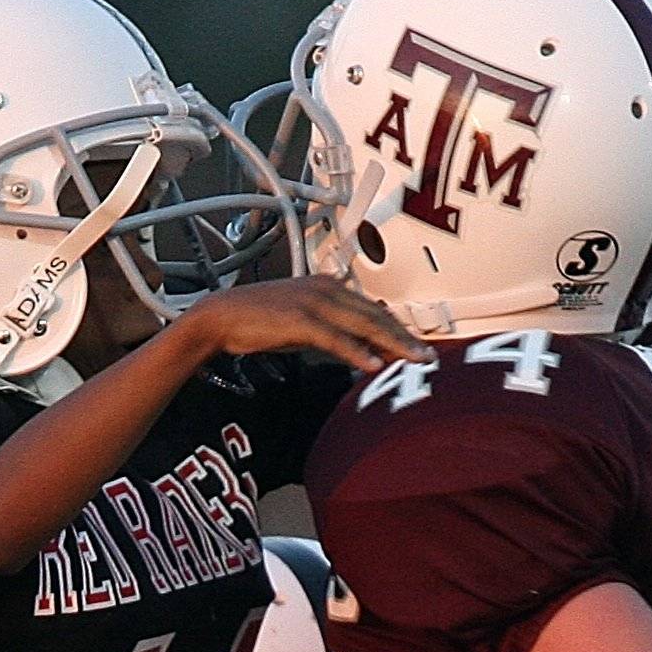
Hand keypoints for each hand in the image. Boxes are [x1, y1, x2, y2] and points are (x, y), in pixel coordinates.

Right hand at [173, 279, 429, 370]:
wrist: (221, 317)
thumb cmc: (261, 321)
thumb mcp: (305, 322)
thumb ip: (334, 329)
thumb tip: (363, 345)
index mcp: (329, 286)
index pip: (373, 310)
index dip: (400, 329)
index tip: (421, 346)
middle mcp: (326, 289)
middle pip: (375, 316)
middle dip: (406, 337)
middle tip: (430, 356)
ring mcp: (313, 302)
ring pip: (363, 324)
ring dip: (392, 344)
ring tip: (415, 360)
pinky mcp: (299, 320)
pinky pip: (334, 338)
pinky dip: (355, 351)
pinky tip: (373, 365)